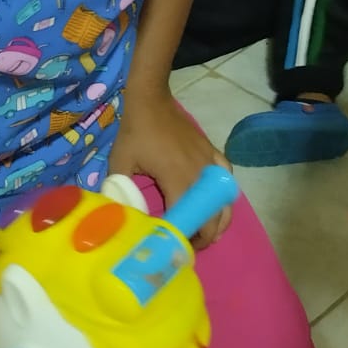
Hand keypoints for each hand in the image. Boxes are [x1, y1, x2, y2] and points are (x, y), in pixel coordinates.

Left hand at [110, 95, 230, 248]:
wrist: (152, 100)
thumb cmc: (135, 131)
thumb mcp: (120, 163)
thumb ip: (120, 191)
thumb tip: (122, 217)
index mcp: (177, 179)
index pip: (187, 218)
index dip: (182, 237)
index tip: (174, 248)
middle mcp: (200, 175)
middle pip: (212, 216)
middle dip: (205, 236)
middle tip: (191, 246)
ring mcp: (211, 163)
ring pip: (225, 201)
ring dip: (218, 220)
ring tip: (207, 231)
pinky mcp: (214, 153)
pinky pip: (226, 179)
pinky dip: (224, 193)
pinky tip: (216, 201)